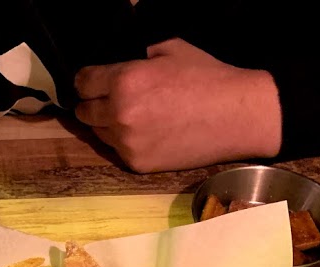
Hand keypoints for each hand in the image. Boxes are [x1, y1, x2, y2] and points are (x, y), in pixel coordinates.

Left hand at [74, 39, 282, 172]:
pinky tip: (145, 133)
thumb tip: (116, 58)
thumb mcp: (169, 49)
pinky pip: (116, 151)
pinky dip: (124, 142)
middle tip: (109, 99)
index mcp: (124, 82)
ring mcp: (127, 143)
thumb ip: (135, 54)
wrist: (237, 116)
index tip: (92, 81)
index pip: (82, 83)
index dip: (86, 80)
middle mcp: (119, 115)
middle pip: (83, 112)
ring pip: (97, 133)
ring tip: (131, 116)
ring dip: (106, 124)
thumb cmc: (207, 78)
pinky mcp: (137, 164)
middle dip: (92, 103)